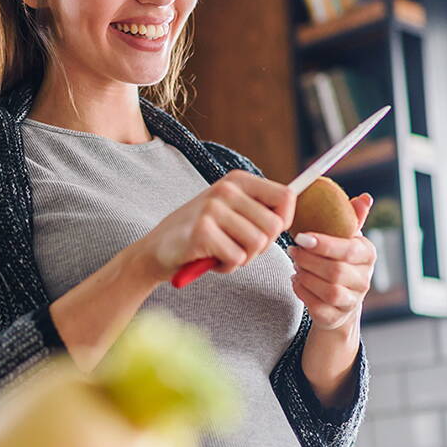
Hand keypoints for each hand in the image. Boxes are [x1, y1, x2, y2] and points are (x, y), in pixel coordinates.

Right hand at [136, 169, 296, 283]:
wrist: (156, 250)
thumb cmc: (200, 234)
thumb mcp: (231, 211)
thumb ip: (259, 209)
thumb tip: (290, 214)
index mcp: (237, 180)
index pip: (286, 196)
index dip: (284, 221)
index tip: (265, 232)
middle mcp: (226, 189)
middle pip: (274, 226)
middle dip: (262, 246)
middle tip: (238, 247)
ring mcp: (212, 209)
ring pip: (257, 244)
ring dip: (243, 258)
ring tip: (221, 252)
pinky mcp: (202, 232)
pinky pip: (237, 258)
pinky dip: (226, 267)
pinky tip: (210, 259)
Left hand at [287, 193, 376, 331]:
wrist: (339, 299)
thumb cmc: (339, 259)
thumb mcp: (346, 237)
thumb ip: (352, 217)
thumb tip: (365, 197)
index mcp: (368, 254)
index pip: (349, 249)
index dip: (324, 244)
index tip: (301, 237)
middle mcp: (365, 280)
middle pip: (336, 271)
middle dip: (309, 260)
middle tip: (292, 250)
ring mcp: (352, 301)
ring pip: (328, 291)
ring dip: (306, 277)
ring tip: (295, 265)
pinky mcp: (337, 318)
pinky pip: (318, 308)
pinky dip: (302, 293)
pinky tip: (296, 281)